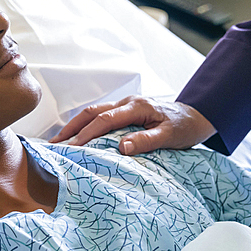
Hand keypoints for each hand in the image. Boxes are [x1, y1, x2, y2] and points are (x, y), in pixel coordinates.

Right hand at [48, 96, 215, 154]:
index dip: (86, 133)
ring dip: (76, 125)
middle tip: (55, 143)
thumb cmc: (184, 127)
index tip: (72, 147)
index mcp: (137, 106)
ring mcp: (126, 105)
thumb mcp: (170, 136)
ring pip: (94, 112)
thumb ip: (146, 141)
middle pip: (92, 112)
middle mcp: (128, 102)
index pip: (104, 120)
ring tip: (60, 140)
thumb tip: (122, 147)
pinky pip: (101, 116)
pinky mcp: (126, 111)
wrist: (196, 117)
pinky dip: (86, 125)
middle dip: (72, 127)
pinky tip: (78, 135)